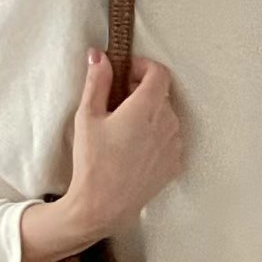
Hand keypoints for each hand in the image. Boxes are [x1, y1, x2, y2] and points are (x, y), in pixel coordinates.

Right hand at [64, 50, 183, 242]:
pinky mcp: (174, 164)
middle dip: (142, 92)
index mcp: (147, 107)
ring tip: (125, 130)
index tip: (127, 74)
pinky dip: (156, 137)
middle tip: (118, 104)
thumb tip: (99, 56)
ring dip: (150, 115)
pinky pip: (169, 139)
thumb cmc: (93, 162)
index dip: (142, 67)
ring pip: (167, 117)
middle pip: (162, 94)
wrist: (103, 206)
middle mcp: (167, 123)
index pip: (159, 72)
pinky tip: (134, 149)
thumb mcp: (87, 116)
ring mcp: (174, 145)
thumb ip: (97, 81)